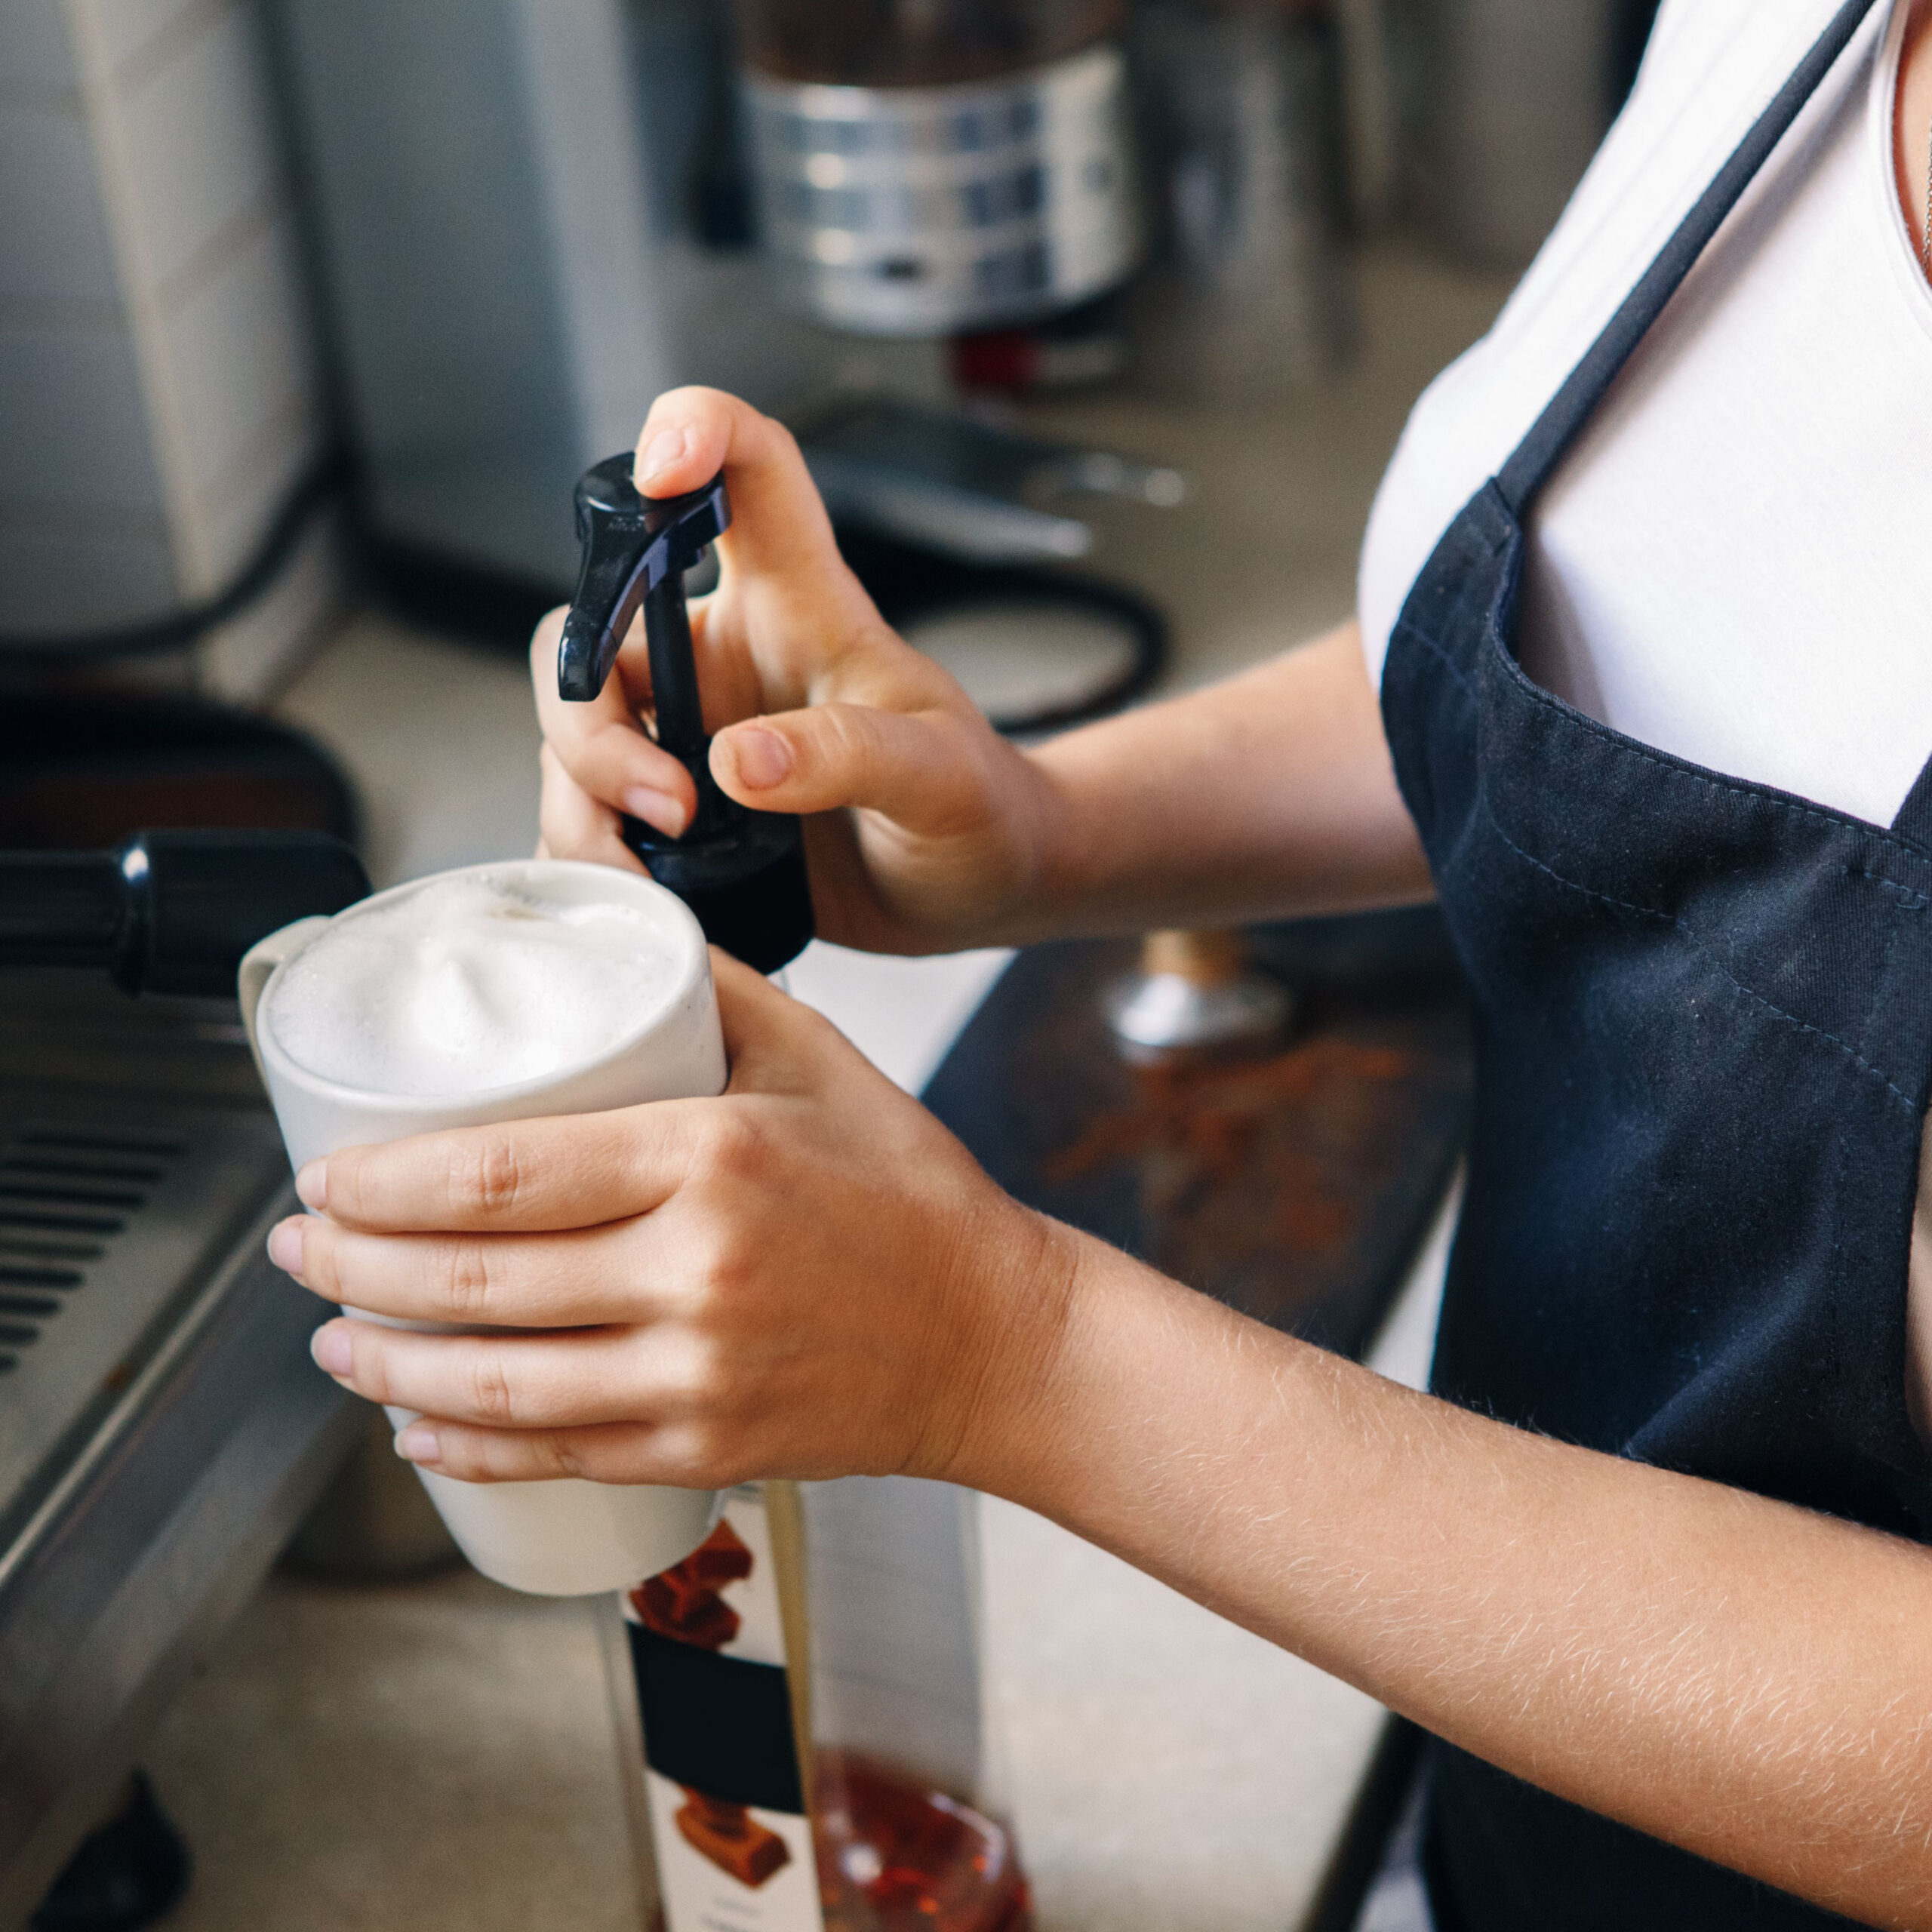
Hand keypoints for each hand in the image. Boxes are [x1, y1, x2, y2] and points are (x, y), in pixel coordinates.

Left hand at [267, 956, 1074, 1486]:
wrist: (996, 1335)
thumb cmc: (912, 1192)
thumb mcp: (822, 1058)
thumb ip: (713, 989)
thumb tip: (618, 937)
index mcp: (713, 1156)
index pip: (502, 1173)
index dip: (387, 1182)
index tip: (327, 1174)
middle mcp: (697, 1271)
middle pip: (476, 1281)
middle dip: (354, 1269)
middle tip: (297, 1250)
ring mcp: (698, 1374)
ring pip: (495, 1384)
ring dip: (387, 1366)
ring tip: (329, 1340)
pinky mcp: (706, 1446)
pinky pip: (555, 1456)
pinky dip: (467, 1449)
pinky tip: (415, 1429)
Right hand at [533, 387, 1063, 953]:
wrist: (983, 890)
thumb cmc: (981, 809)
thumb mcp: (940, 778)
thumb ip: (850, 754)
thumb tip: (736, 761)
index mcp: (799, 605)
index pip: (747, 469)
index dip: (696, 430)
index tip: (662, 467)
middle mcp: (725, 657)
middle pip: (590, 634)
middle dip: (590, 728)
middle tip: (671, 809)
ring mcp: (688, 733)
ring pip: (570, 737)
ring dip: (587, 811)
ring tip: (658, 875)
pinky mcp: (672, 810)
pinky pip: (585, 815)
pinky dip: (596, 858)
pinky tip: (655, 895)